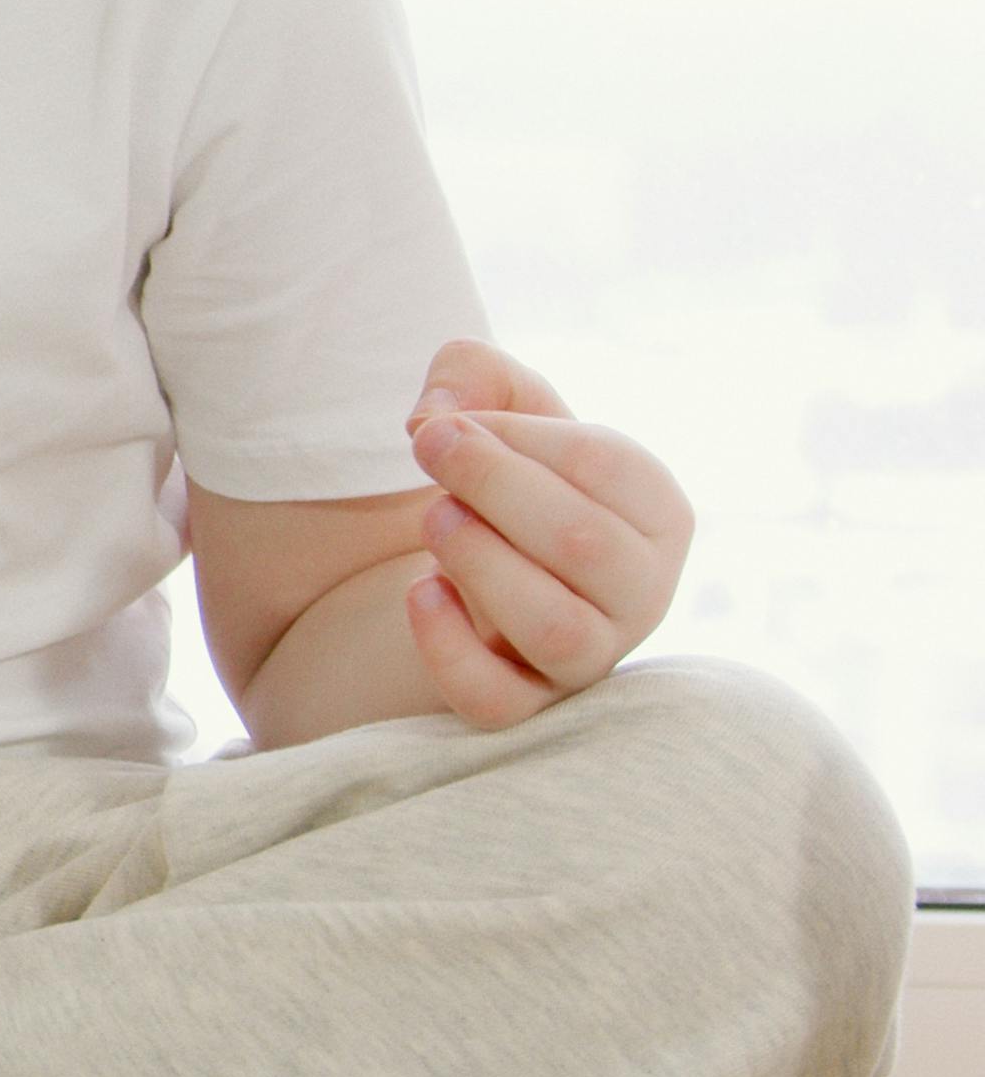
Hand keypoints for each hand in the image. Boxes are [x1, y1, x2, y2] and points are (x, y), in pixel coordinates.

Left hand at [396, 336, 693, 726]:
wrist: (473, 562)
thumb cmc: (505, 475)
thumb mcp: (496, 404)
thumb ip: (472, 371)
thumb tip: (437, 416)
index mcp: (656, 510)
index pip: (606, 465)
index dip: (515, 434)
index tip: (449, 422)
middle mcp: (642, 590)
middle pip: (585, 546)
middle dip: (494, 487)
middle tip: (430, 451)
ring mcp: (592, 655)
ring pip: (557, 631)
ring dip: (481, 564)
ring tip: (435, 519)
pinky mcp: (530, 705)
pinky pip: (500, 702)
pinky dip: (449, 649)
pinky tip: (420, 591)